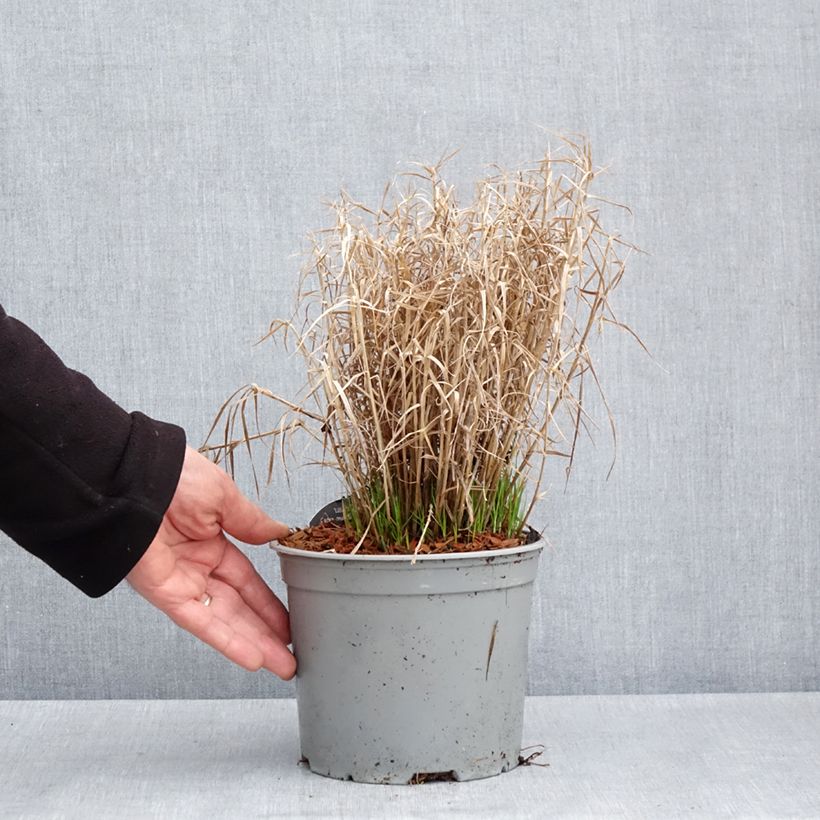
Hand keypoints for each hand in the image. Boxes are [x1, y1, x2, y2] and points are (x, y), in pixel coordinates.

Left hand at [127, 446, 295, 678]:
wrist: (131, 477)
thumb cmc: (173, 476)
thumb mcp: (224, 497)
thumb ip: (252, 522)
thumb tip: (280, 531)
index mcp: (211, 540)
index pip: (247, 581)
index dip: (269, 603)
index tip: (290, 621)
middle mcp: (196, 565)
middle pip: (239, 607)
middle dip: (266, 633)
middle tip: (291, 656)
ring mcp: (181, 581)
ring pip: (223, 620)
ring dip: (253, 644)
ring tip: (281, 665)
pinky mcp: (164, 592)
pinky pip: (199, 621)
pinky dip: (225, 639)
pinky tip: (250, 656)